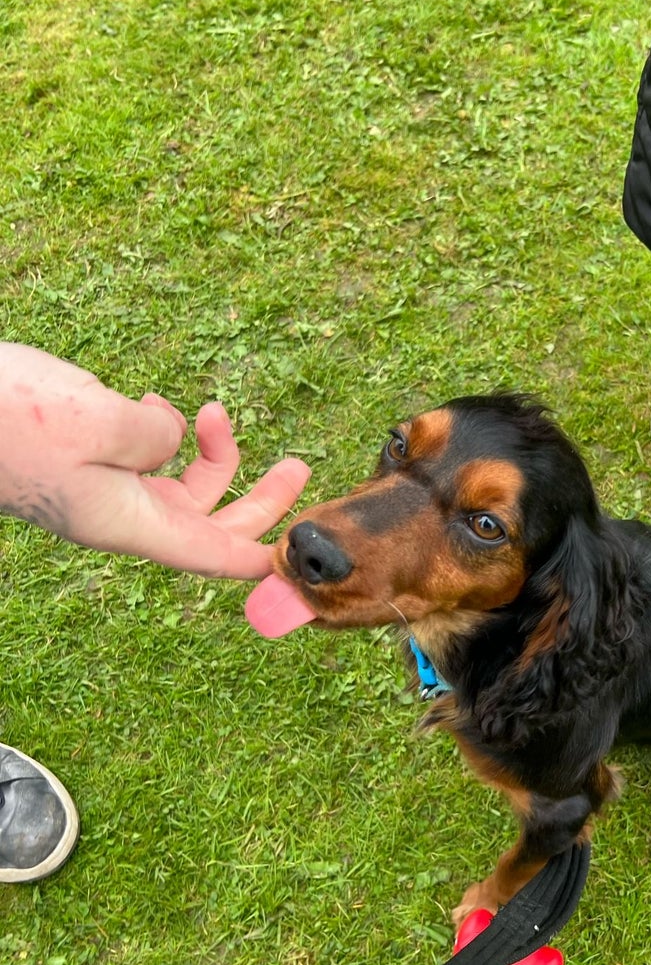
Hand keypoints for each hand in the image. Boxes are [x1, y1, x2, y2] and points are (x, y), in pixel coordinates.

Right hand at [0, 344, 309, 577]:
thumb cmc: (6, 415)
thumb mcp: (99, 420)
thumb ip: (156, 437)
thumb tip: (172, 438)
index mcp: (129, 521)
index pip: (217, 556)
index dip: (266, 559)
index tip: (306, 547)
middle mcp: (119, 515)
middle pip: (210, 526)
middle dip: (260, 499)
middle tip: (297, 464)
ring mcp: (98, 492)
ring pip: (181, 491)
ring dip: (210, 456)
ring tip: (209, 411)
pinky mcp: (82, 466)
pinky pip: (146, 465)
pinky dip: (167, 440)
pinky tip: (154, 406)